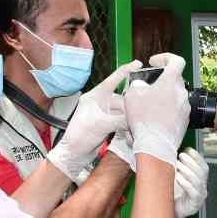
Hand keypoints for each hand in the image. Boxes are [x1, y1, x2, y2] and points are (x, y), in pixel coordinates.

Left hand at [48, 61, 141, 182]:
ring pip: (124, 111)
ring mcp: (105, 114)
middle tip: (142, 111)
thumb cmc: (79, 136)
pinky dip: (127, 126)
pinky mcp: (108, 124)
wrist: (74, 154)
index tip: (138, 63)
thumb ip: (121, 119)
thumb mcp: (101, 124)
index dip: (126, 70)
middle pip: (123, 99)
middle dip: (131, 106)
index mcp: (96, 96)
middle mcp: (101, 102)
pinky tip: (130, 133)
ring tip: (135, 127)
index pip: (113, 79)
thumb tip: (137, 119)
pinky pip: (122, 121)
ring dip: (129, 119)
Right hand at [124, 53, 190, 166]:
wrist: (156, 145)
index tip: (154, 62)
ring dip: (161, 97)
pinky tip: (152, 119)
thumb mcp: (132, 95)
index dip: (165, 57)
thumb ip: (138, 84)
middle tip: (146, 88)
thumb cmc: (144, 119)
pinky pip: (174, 111)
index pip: (176, 60)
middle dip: (159, 82)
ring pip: (173, 96)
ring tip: (146, 106)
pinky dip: (164, 111)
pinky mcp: (184, 121)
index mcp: (171, 82)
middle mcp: (182, 93)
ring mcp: (185, 108)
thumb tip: (142, 86)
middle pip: (173, 80)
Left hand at [173, 148, 208, 217]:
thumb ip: (176, 169)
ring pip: (198, 181)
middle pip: (202, 172)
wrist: (167, 215)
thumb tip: (171, 153)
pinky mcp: (194, 206)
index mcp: (200, 182)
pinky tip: (179, 178)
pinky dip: (187, 184)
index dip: (198, 157)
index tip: (188, 150)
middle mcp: (202, 189)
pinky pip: (194, 193)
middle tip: (181, 156)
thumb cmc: (171, 197)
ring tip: (178, 165)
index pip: (203, 167)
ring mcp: (200, 198)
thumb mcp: (174, 180)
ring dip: (188, 171)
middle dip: (192, 162)